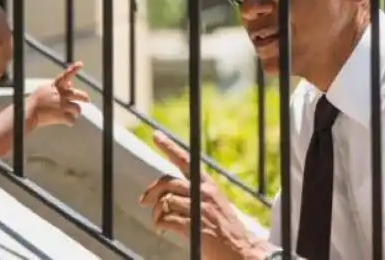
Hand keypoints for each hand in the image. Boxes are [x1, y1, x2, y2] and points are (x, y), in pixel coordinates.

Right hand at [26, 61, 88, 128]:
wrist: (27, 113)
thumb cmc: (35, 102)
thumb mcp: (44, 90)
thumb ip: (58, 86)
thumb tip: (71, 84)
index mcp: (54, 86)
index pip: (65, 76)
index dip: (73, 69)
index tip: (80, 64)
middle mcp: (60, 94)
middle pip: (78, 94)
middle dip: (84, 97)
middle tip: (87, 100)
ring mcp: (62, 105)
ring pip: (77, 109)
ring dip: (76, 112)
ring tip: (73, 114)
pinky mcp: (62, 116)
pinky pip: (72, 120)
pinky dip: (70, 122)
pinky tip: (68, 122)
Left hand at [139, 131, 270, 259]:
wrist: (241, 250)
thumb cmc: (225, 227)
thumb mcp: (214, 202)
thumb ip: (194, 192)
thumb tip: (166, 192)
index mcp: (208, 184)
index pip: (186, 160)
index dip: (169, 147)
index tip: (156, 135)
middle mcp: (203, 193)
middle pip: (168, 183)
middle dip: (151, 191)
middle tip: (143, 201)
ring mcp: (199, 210)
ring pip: (165, 202)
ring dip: (157, 212)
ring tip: (158, 220)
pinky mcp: (194, 227)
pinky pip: (167, 220)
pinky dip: (160, 224)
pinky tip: (162, 229)